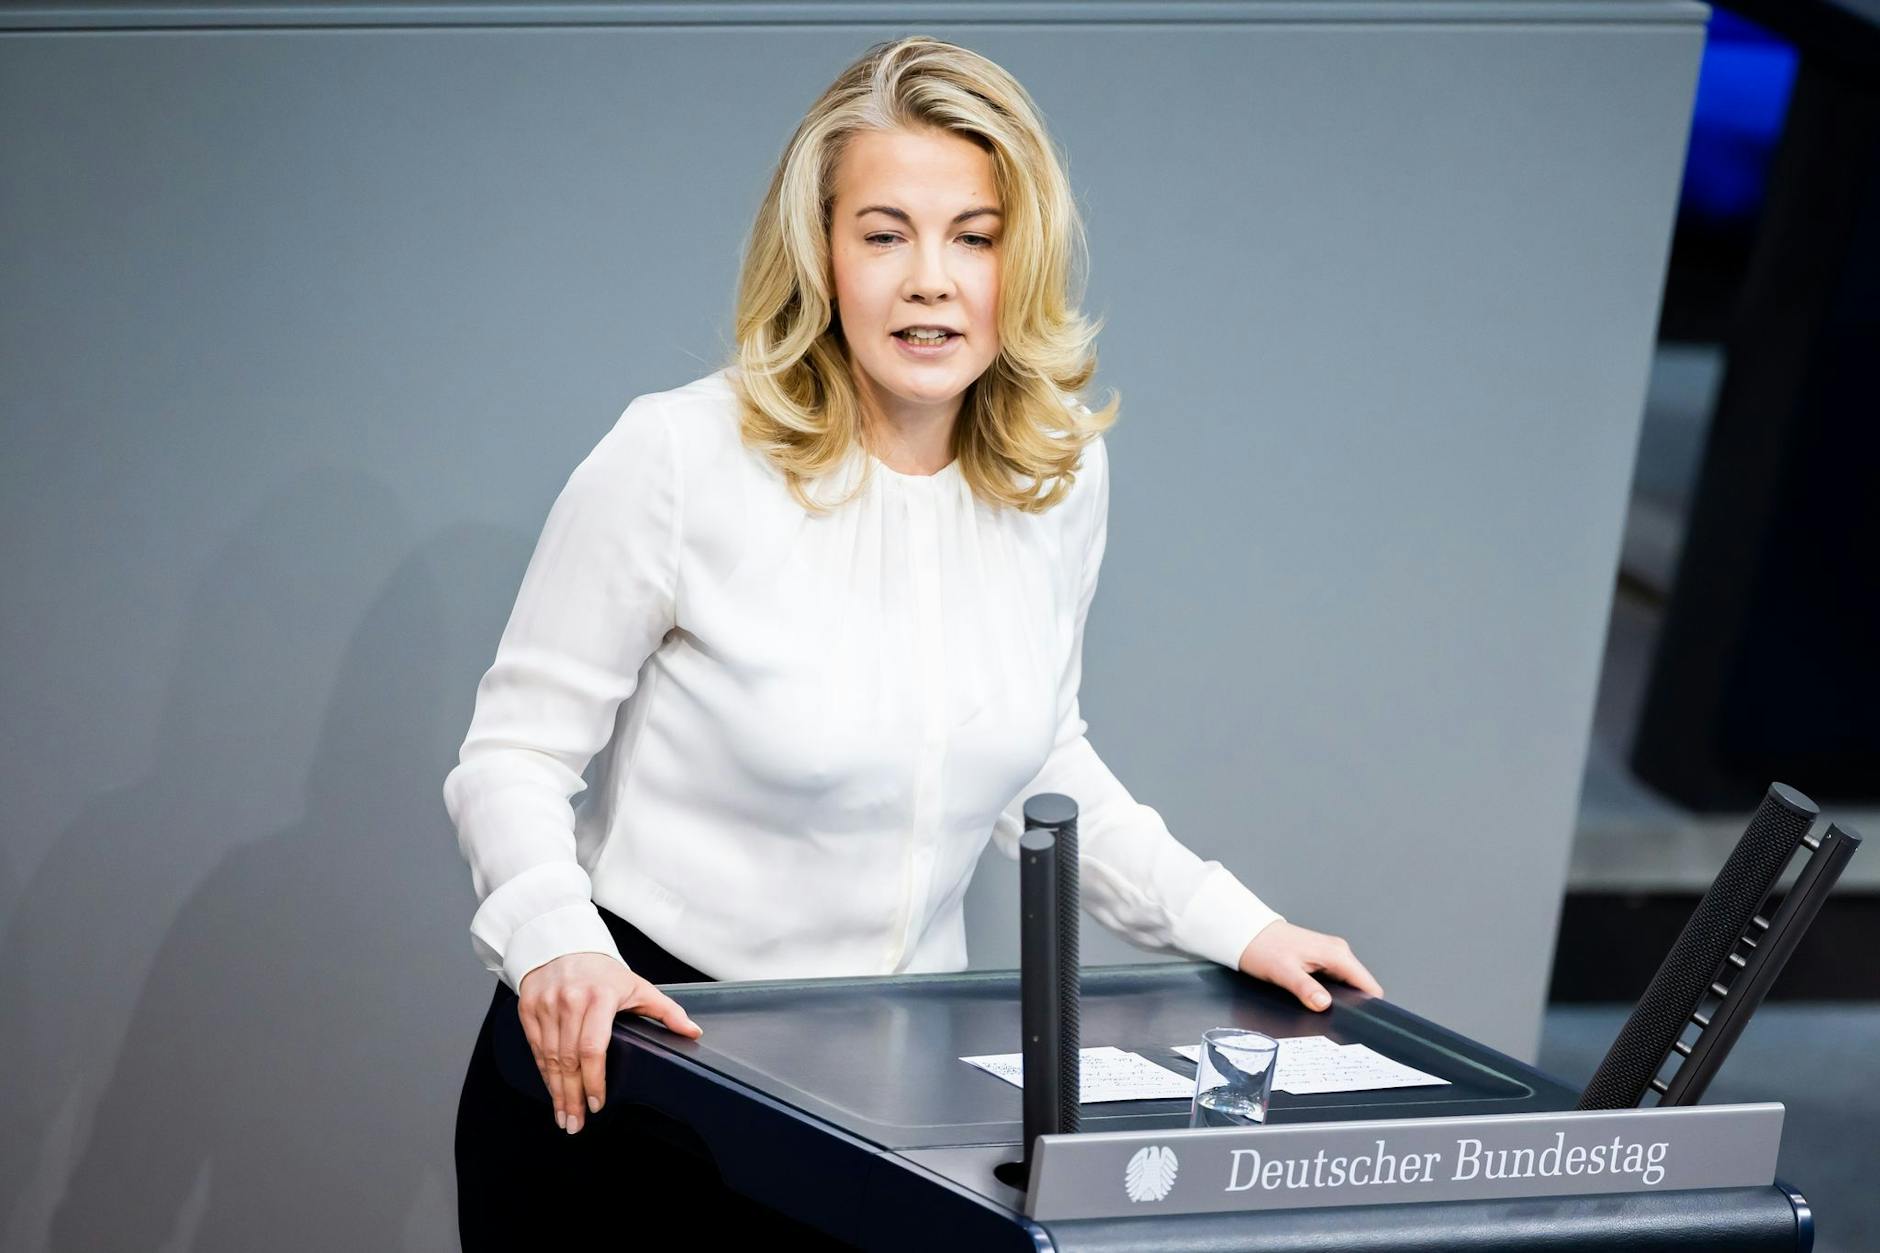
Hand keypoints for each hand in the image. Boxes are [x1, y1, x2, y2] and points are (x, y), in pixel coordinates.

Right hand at [516, 952, 702, 1133]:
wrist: (562, 944)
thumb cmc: (603, 971)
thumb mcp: (637, 986)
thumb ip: (666, 1011)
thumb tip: (693, 1033)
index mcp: (600, 996)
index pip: (593, 1048)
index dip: (594, 1080)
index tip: (598, 1104)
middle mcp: (569, 1001)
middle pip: (570, 1060)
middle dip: (572, 1096)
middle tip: (576, 1124)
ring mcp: (546, 1005)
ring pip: (550, 1058)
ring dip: (556, 1092)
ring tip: (565, 1117)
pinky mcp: (528, 1008)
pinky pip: (536, 1049)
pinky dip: (544, 1074)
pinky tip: (552, 1091)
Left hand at [1236, 921, 1382, 1011]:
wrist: (1248, 933)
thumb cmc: (1263, 947)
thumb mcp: (1283, 972)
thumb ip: (1305, 989)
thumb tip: (1324, 1004)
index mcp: (1336, 954)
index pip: (1368, 984)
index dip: (1368, 1005)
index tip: (1359, 1020)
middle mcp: (1338, 952)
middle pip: (1360, 986)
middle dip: (1352, 1004)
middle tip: (1333, 1017)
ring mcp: (1330, 954)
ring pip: (1348, 983)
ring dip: (1340, 998)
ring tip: (1321, 1007)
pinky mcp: (1321, 958)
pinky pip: (1336, 979)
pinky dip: (1330, 991)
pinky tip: (1315, 997)